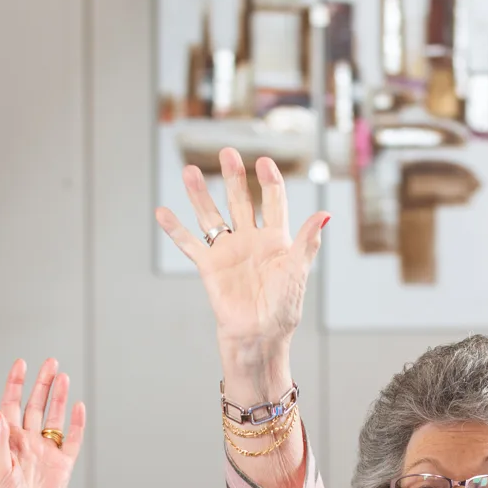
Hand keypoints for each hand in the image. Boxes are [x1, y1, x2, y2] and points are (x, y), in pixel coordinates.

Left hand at [0, 357, 85, 487]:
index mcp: (9, 442)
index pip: (12, 405)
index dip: (15, 384)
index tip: (21, 364)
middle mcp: (29, 442)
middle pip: (35, 405)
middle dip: (42, 383)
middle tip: (50, 362)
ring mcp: (47, 451)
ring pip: (55, 417)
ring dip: (58, 397)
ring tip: (63, 376)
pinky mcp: (64, 464)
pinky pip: (73, 439)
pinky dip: (77, 423)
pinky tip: (79, 406)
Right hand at [155, 149, 329, 379]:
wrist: (260, 335)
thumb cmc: (283, 308)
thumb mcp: (298, 271)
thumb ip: (308, 241)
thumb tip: (325, 214)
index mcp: (276, 239)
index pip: (273, 201)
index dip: (270, 180)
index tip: (264, 162)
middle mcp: (250, 240)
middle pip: (240, 200)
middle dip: (234, 176)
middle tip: (227, 151)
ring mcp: (228, 252)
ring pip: (211, 216)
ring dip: (200, 194)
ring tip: (189, 169)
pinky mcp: (209, 267)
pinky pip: (189, 243)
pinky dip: (175, 229)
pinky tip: (163, 211)